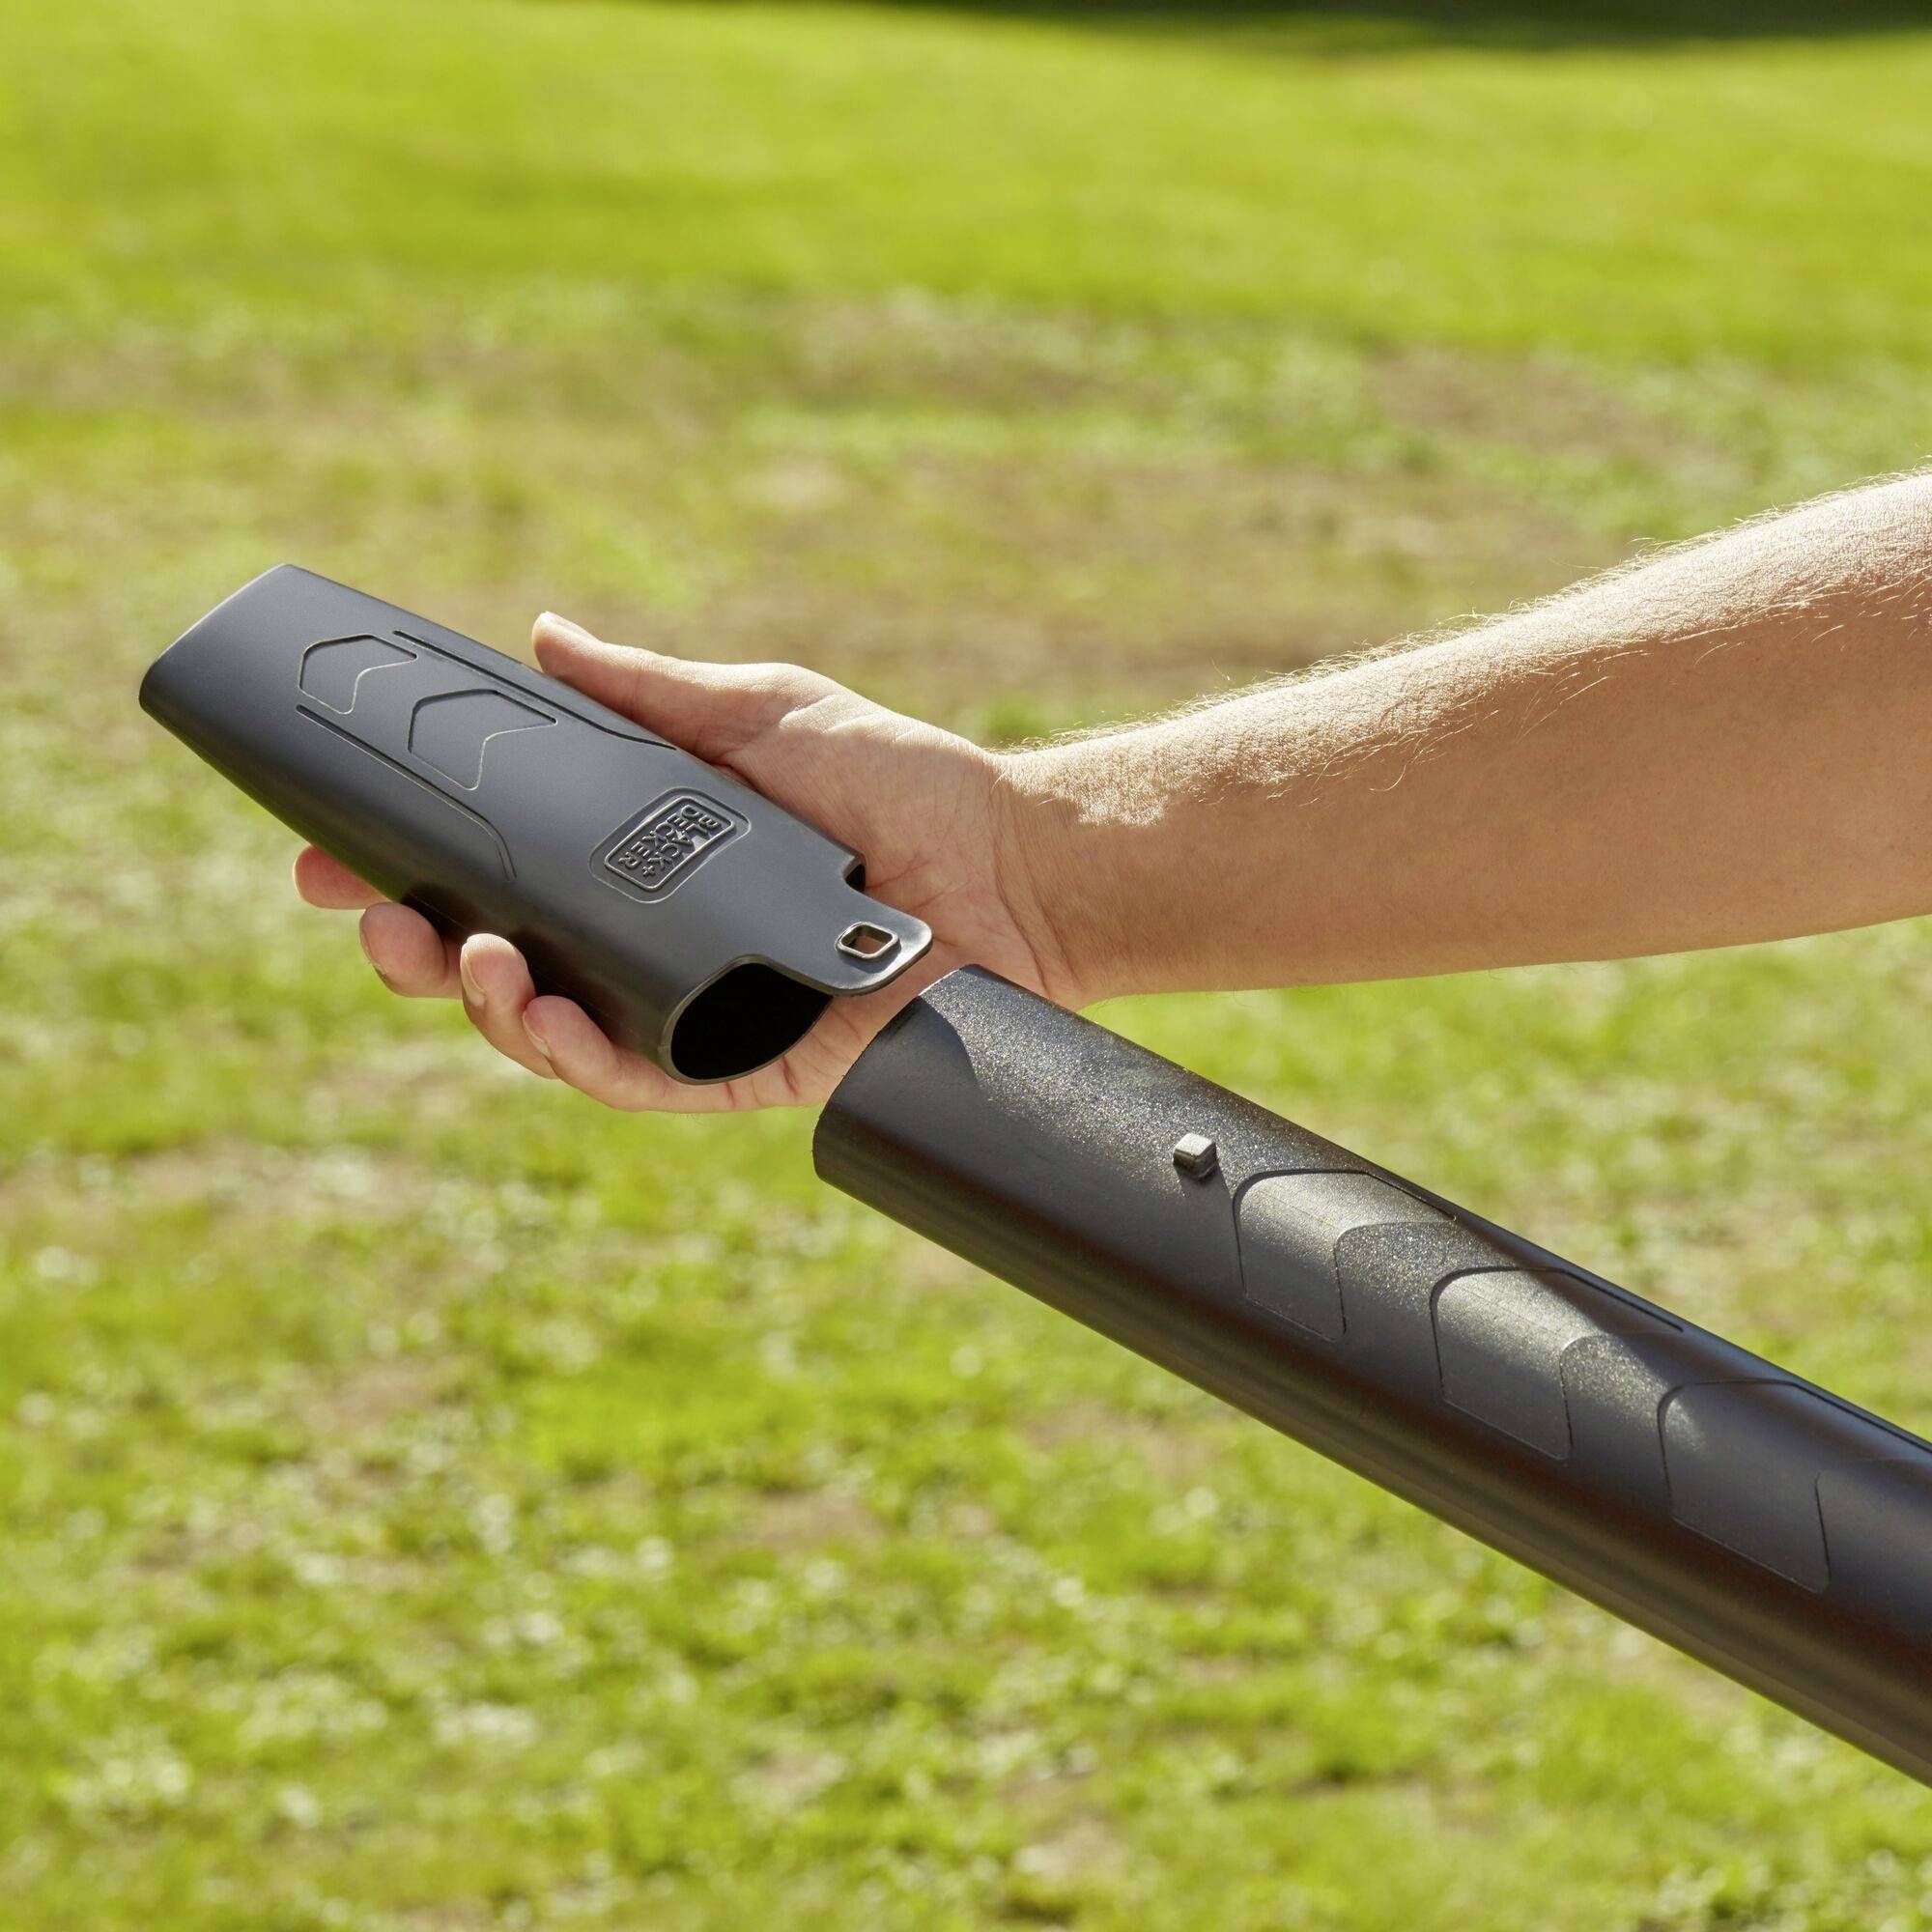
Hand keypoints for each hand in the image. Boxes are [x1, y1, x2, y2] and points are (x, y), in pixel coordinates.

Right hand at [293, 614, 1078, 1109]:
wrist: (1002, 860)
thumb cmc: (895, 781)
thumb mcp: (756, 714)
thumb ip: (648, 693)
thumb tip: (545, 636)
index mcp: (638, 870)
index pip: (499, 880)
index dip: (410, 873)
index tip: (330, 853)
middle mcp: (650, 948)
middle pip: (498, 967)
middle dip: (412, 948)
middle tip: (367, 914)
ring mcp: (689, 1012)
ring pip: (550, 1036)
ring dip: (479, 1002)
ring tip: (456, 954)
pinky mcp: (742, 1067)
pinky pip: (636, 1078)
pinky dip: (573, 1054)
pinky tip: (531, 1011)